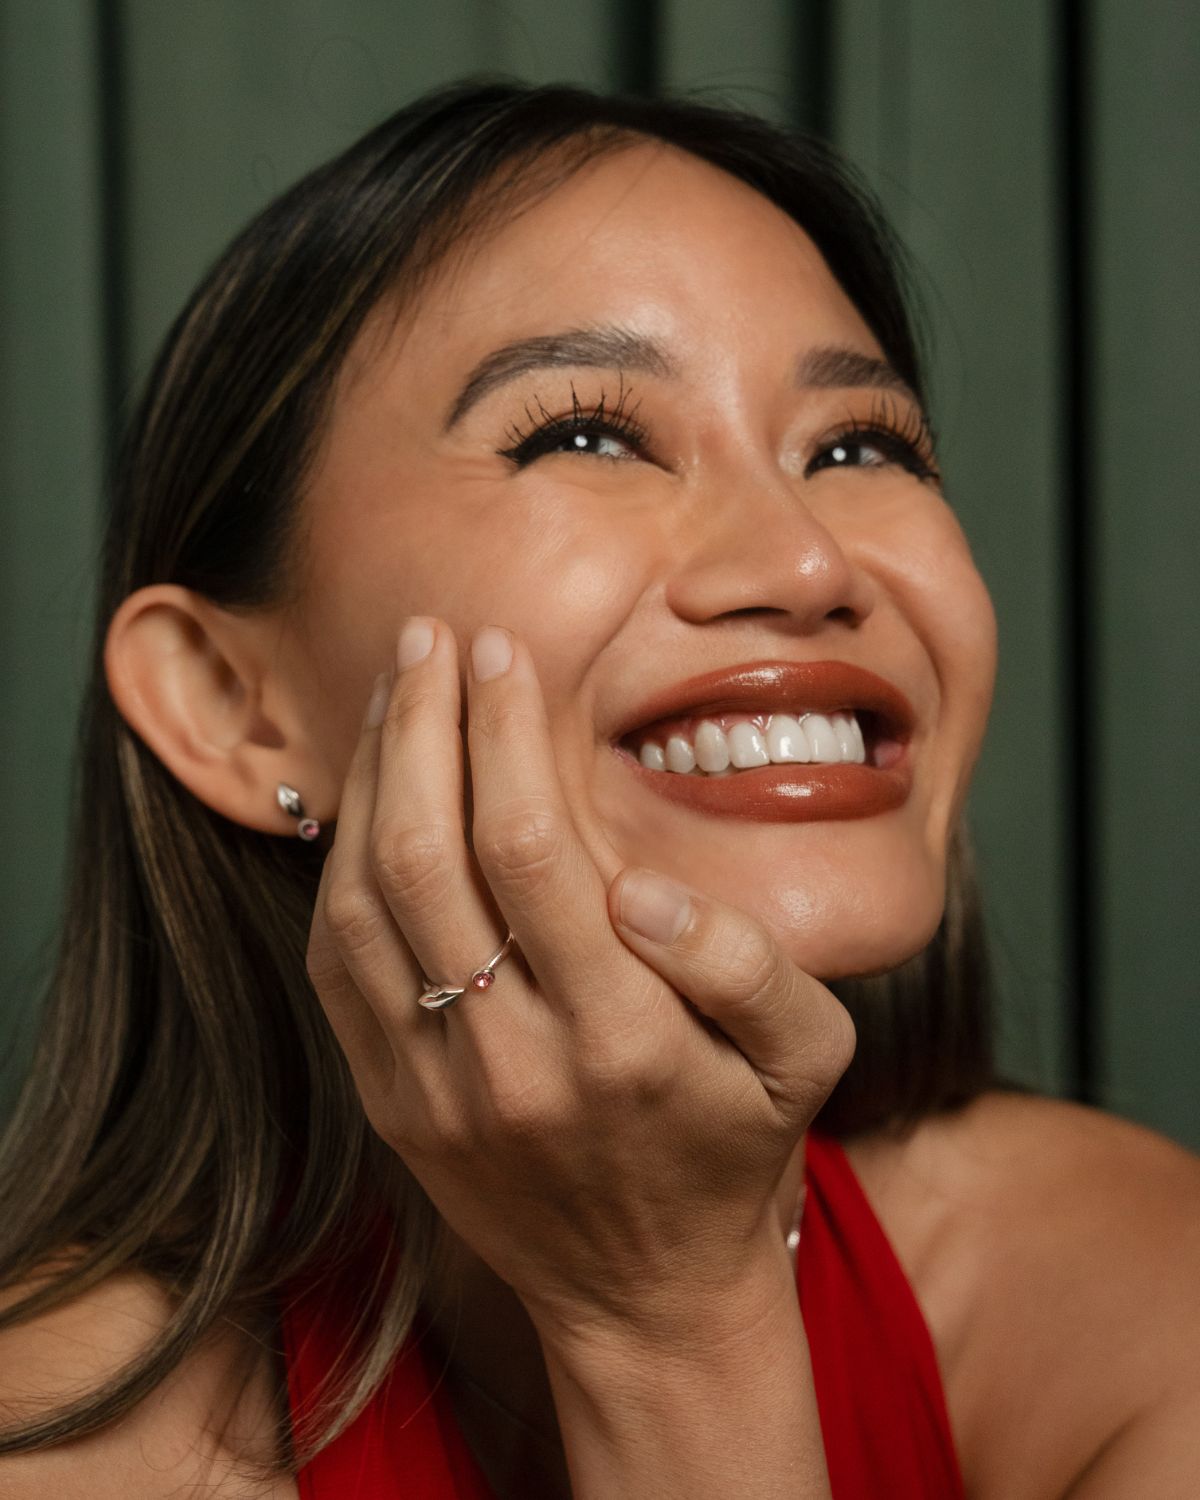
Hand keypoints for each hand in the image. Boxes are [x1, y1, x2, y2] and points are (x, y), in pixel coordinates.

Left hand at [305, 617, 855, 1341]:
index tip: (501, 653)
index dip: (505, 733)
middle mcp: (512, 1063)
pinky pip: (338, 963)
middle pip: (432, 856)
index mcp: (623, 1040)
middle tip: (429, 638)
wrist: (644, 1292)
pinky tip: (369, 793)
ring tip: (391, 691)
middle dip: (422, 726)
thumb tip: (638, 886)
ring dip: (372, 780)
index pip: (534, 847)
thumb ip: (745, 962)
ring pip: (367, 902)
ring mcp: (434, 1088)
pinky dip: (341, 863)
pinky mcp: (389, 1101)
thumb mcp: (806, 1058)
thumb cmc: (733, 1148)